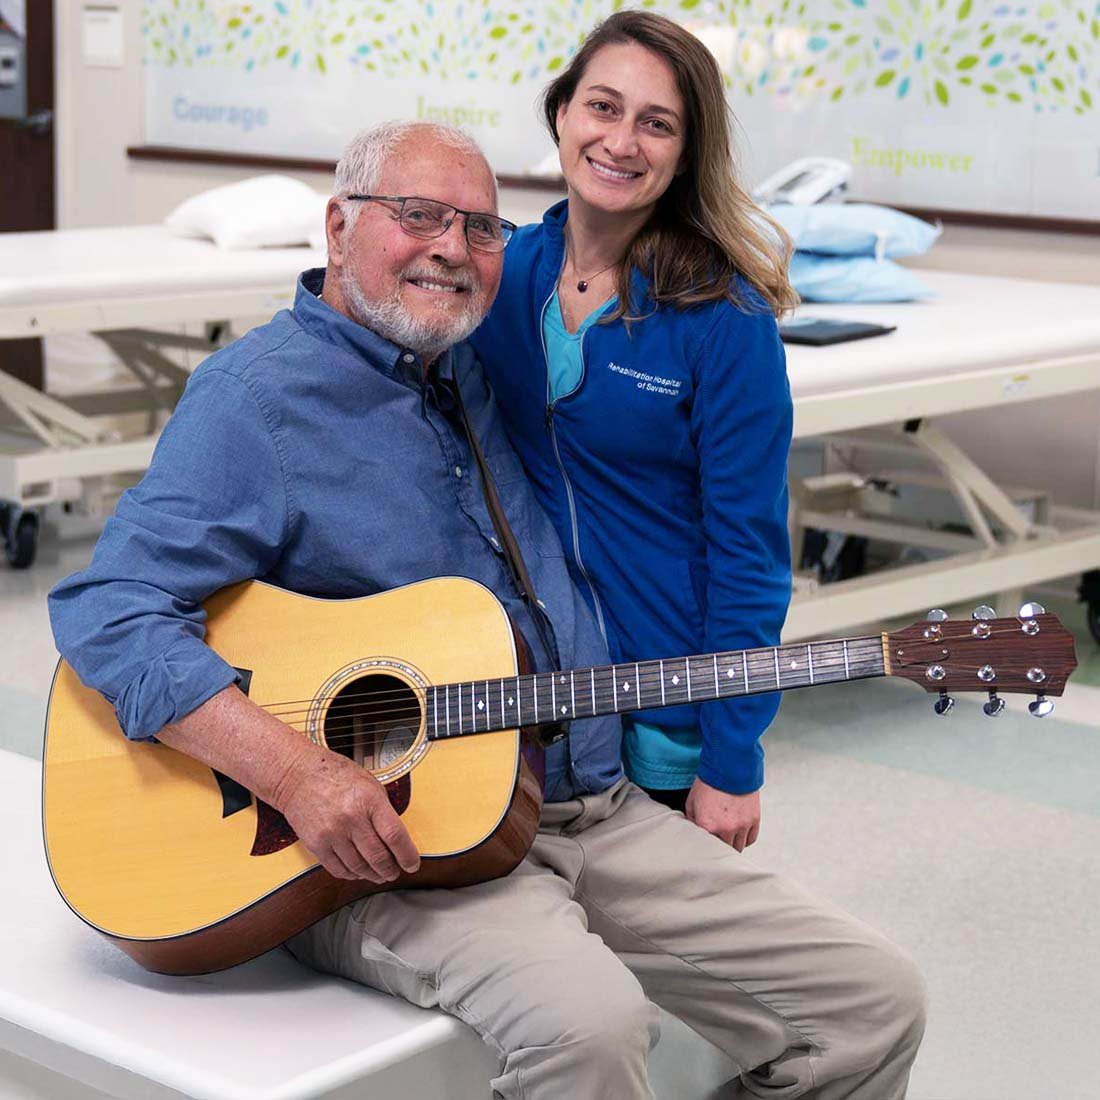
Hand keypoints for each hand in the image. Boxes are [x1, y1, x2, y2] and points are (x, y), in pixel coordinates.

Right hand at [275, 746, 420, 882]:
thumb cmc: (334, 775)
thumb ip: (383, 810)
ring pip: (359, 867)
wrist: (296, 775)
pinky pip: (338, 869)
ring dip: (373, 875)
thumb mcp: (369, 783)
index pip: (395, 835)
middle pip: (378, 856)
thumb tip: (396, 838)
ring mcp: (332, 833)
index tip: (412, 864)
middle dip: (391, 869)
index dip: (407, 855)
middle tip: (396, 871)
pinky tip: (358, 872)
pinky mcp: (316, 844)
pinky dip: (352, 874)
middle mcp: (351, 818)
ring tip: (379, 874)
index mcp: (369, 800)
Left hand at [685, 778, 760, 850]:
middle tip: (717, 842)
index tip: (704, 846)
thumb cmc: (710, 782)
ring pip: (738, 847)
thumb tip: (695, 830)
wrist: (729, 766)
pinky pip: (750, 839)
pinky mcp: (753, 820)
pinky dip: (745, 839)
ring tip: (728, 838)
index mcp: (708, 825)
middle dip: (719, 846)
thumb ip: (692, 820)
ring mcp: (741, 825)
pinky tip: (739, 834)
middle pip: (724, 851)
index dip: (705, 847)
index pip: (706, 848)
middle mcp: (726, 829)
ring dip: (733, 844)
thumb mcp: (692, 801)